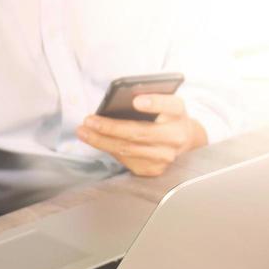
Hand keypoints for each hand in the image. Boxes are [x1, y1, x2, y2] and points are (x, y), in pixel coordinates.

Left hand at [76, 94, 207, 176]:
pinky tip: (95, 140)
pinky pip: (126, 159)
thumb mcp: (164, 102)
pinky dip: (109, 149)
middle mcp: (175, 137)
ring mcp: (165, 157)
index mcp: (179, 113)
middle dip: (110, 127)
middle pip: (140, 132)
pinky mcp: (154, 169)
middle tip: (89, 120)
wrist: (184, 140)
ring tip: (84, 131)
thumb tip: (116, 101)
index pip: (171, 106)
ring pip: (128, 149)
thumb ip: (150, 98)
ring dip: (101, 141)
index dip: (154, 103)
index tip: (136, 101)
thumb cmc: (167, 115)